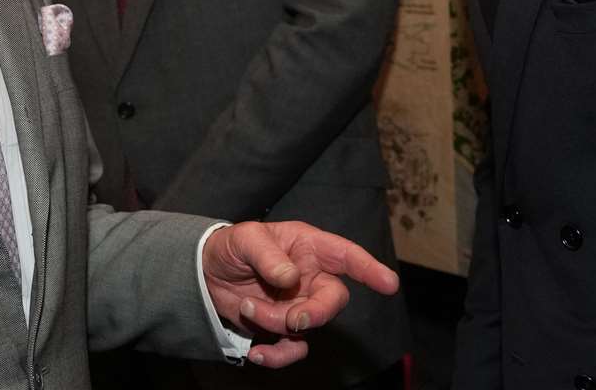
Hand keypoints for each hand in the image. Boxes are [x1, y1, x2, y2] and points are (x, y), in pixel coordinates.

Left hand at [201, 220, 399, 368]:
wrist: (206, 274)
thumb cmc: (232, 247)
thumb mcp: (245, 240)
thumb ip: (268, 257)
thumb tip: (291, 279)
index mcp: (309, 248)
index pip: (346, 256)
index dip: (370, 269)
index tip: (389, 284)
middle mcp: (311, 277)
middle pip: (334, 300)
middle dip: (316, 313)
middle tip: (292, 319)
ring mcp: (299, 305)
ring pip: (308, 327)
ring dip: (278, 325)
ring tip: (247, 309)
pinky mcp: (283, 328)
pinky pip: (293, 349)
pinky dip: (276, 356)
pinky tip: (256, 351)